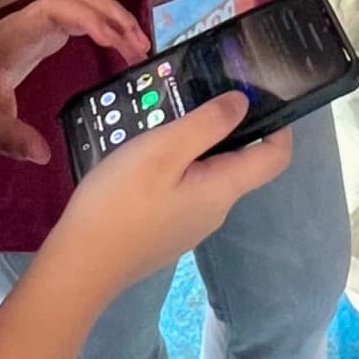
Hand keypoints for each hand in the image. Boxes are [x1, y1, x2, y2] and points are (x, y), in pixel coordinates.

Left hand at [0, 0, 148, 165]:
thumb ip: (11, 139)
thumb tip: (42, 155)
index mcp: (19, 35)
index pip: (60, 10)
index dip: (90, 19)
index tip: (113, 41)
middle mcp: (30, 23)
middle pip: (80, 0)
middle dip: (114, 16)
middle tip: (141, 47)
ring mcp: (35, 27)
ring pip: (82, 6)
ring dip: (112, 19)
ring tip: (139, 48)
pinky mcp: (39, 36)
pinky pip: (77, 20)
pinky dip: (102, 28)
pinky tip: (118, 48)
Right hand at [38, 91, 288, 292]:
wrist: (80, 264)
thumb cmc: (120, 201)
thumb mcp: (163, 149)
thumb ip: (207, 123)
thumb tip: (243, 103)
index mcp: (223, 189)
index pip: (276, 156)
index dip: (278, 124)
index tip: (256, 95)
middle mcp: (216, 210)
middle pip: (239, 163)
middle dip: (223, 129)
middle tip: (189, 99)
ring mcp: (191, 225)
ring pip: (206, 176)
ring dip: (192, 148)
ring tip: (157, 126)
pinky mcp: (167, 231)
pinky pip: (183, 191)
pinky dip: (173, 169)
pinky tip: (140, 161)